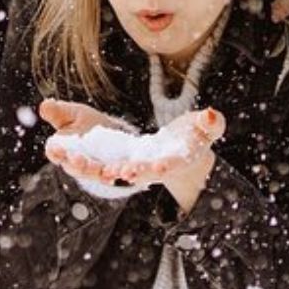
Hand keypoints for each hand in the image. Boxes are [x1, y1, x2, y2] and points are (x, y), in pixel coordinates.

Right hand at [39, 99, 136, 185]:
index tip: (56, 148)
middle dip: (76, 164)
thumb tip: (45, 104)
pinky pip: (110, 175)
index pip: (54, 152)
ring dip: (96, 172)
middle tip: (78, 158)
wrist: (109, 132)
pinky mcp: (107, 172)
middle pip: (73, 167)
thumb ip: (57, 112)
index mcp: (61, 148)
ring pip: (91, 174)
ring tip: (103, 169)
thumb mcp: (72, 113)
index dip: (54, 151)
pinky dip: (114, 174)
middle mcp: (74, 163)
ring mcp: (91, 170)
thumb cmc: (85, 122)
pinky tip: (119, 172)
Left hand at [99, 109, 225, 213]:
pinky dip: (93, 166)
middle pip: (145, 173)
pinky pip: (107, 166)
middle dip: (135, 173)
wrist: (185, 145)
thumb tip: (211, 115)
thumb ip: (212, 123)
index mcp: (180, 160)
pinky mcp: (127, 160)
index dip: (167, 165)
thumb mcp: (209, 127)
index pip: (173, 164)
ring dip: (107, 172)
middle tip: (121, 172)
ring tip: (99, 169)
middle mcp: (158, 168)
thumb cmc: (198, 133)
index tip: (159, 165)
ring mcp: (141, 166)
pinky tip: (76, 160)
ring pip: (122, 172)